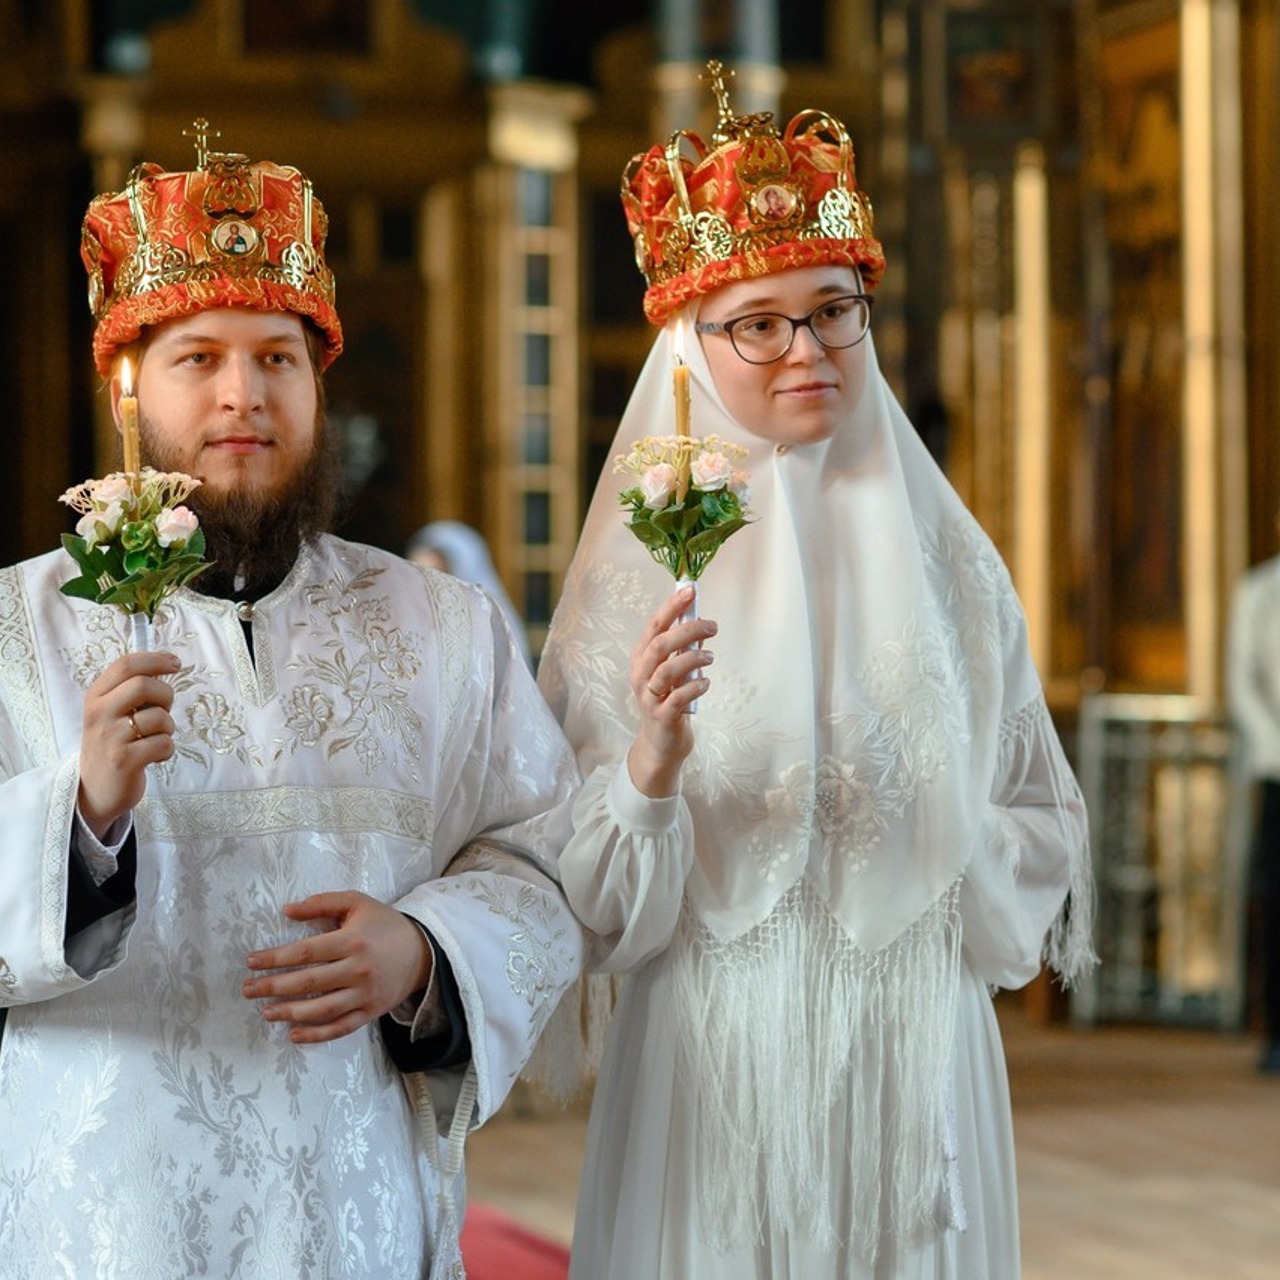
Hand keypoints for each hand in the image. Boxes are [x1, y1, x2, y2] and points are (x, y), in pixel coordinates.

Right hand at [78, 650, 180, 839]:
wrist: (96, 789)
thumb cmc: (114, 743)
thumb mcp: (112, 711)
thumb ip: (131, 688)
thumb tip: (167, 663)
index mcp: (96, 696)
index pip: (126, 665)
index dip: (155, 660)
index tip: (175, 663)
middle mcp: (98, 713)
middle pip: (144, 685)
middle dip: (166, 695)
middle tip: (163, 710)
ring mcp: (109, 737)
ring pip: (159, 717)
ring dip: (168, 728)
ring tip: (154, 738)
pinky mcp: (123, 761)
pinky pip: (163, 744)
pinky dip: (168, 750)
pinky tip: (154, 756)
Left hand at [242, 892, 433, 1044]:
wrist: (422, 952)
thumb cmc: (384, 924)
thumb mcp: (358, 903)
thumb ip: (323, 903)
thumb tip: (287, 910)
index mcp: (353, 940)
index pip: (306, 951)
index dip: (275, 958)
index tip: (252, 962)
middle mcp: (358, 969)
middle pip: (309, 982)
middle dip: (273, 986)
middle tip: (248, 988)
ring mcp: (365, 994)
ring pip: (322, 1009)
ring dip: (289, 1012)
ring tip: (266, 1011)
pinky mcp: (370, 1012)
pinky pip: (340, 1028)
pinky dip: (316, 1035)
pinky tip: (293, 1035)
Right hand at [626, 584, 716, 797]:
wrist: (661, 744)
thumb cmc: (669, 701)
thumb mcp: (673, 672)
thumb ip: (682, 650)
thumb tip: (700, 622)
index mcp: (641, 659)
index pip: (654, 626)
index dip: (672, 607)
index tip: (691, 591)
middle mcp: (640, 675)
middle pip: (660, 645)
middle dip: (688, 630)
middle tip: (712, 626)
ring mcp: (648, 697)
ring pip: (667, 670)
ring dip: (693, 658)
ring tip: (710, 657)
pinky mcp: (661, 717)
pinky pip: (677, 698)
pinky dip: (695, 686)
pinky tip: (706, 682)